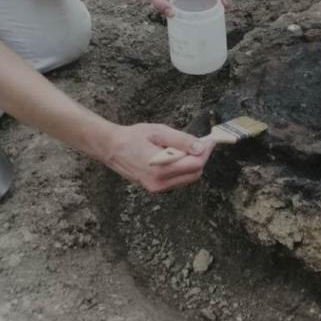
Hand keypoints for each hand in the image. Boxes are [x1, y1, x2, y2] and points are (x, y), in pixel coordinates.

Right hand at [99, 122, 214, 192]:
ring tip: (183, 147)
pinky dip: (182, 169)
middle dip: (200, 158)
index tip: (209, 139)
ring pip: (187, 178)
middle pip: (194, 173)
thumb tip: (200, 147)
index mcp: (161, 168)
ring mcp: (157, 188)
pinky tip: (174, 156)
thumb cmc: (133, 137)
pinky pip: (177, 180)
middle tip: (198, 142)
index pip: (195, 164)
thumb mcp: (159, 132)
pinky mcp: (155, 188)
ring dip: (191, 164)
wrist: (111, 148)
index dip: (205, 151)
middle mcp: (160, 183)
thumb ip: (181, 140)